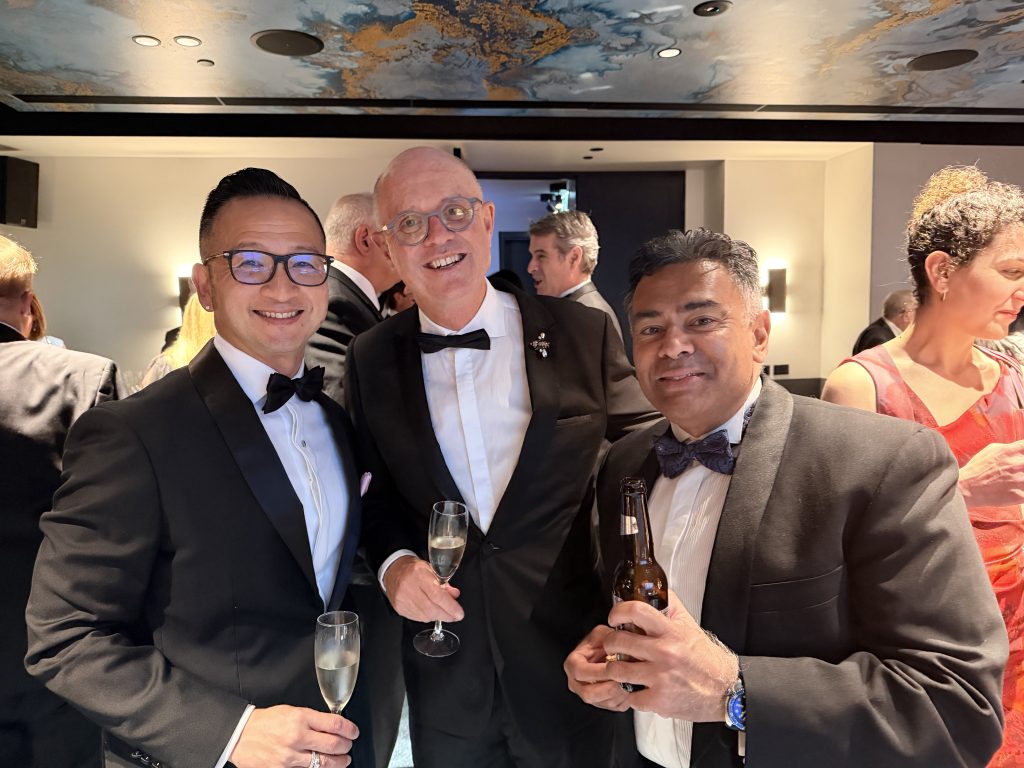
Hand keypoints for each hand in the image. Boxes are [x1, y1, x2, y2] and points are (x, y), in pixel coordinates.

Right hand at [229, 705, 358, 767]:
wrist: (241, 735)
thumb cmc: (266, 721)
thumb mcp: (291, 711)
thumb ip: (312, 719)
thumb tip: (333, 726)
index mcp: (300, 717)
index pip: (335, 724)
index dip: (350, 729)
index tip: (354, 732)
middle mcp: (297, 736)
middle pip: (334, 745)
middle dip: (346, 747)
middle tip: (349, 746)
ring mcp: (290, 756)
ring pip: (323, 763)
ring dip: (338, 762)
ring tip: (343, 760)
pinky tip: (324, 766)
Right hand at [382, 555, 462, 622]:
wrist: (393, 571)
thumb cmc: (414, 569)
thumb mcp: (432, 570)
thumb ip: (444, 583)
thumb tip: (455, 595)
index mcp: (419, 574)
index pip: (436, 595)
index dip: (450, 606)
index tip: (459, 613)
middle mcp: (409, 588)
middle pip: (431, 609)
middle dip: (446, 615)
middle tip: (455, 616)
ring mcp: (402, 600)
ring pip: (424, 616)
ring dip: (437, 616)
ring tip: (444, 612)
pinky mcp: (399, 608)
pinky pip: (417, 618)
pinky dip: (427, 617)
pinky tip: (431, 612)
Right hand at [563, 625, 629, 711]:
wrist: (609, 651)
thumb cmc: (604, 642)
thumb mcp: (604, 634)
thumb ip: (609, 640)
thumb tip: (620, 650)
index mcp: (573, 664)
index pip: (580, 672)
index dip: (598, 672)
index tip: (614, 669)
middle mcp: (576, 682)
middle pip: (589, 694)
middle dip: (609, 688)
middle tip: (626, 680)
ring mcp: (588, 695)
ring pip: (603, 703)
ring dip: (619, 694)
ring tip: (633, 682)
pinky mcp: (601, 703)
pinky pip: (613, 707)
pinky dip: (624, 699)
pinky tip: (632, 687)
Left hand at [602, 591, 738, 721]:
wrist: (725, 690)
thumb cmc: (707, 660)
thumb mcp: (690, 627)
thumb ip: (671, 607)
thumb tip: (654, 590)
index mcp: (671, 632)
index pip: (636, 611)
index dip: (618, 612)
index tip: (614, 617)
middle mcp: (665, 653)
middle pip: (618, 641)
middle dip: (610, 642)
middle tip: (614, 645)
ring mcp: (660, 678)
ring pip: (617, 669)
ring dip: (615, 668)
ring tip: (622, 668)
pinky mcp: (659, 700)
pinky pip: (629, 696)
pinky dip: (631, 694)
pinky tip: (638, 688)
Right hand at [959, 440, 1023, 507]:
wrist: (967, 488)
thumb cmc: (978, 468)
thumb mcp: (992, 450)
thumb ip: (1010, 448)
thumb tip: (1021, 448)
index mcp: (1011, 451)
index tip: (1023, 458)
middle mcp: (1018, 464)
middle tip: (1020, 471)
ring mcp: (1020, 480)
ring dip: (1023, 480)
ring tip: (1017, 480)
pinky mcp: (1020, 496)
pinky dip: (1023, 492)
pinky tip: (1016, 491)